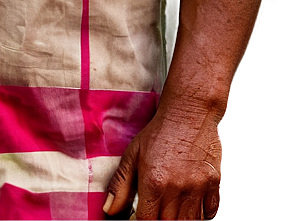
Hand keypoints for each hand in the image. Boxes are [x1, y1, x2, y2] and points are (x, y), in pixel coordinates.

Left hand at [104, 101, 221, 218]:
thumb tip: (109, 209)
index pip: (147, 220)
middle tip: (156, 210)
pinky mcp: (214, 185)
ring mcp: (198, 188)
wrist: (189, 113)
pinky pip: (210, 214)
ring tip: (171, 210)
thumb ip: (120, 184)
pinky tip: (190, 208)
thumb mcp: (133, 154)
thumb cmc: (158, 132)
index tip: (140, 216)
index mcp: (154, 181)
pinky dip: (201, 217)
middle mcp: (177, 188)